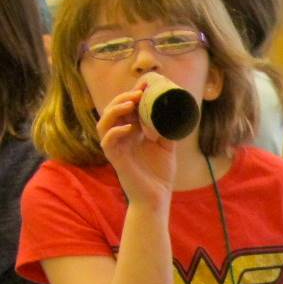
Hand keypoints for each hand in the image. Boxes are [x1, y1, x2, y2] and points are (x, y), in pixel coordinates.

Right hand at [96, 83, 175, 206]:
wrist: (157, 198)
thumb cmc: (159, 174)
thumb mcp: (167, 147)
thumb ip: (168, 130)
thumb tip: (177, 113)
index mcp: (132, 133)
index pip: (125, 109)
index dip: (131, 95)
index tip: (145, 85)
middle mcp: (121, 138)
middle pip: (112, 111)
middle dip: (123, 98)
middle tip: (139, 92)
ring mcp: (117, 148)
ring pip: (104, 124)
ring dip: (115, 110)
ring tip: (130, 103)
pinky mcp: (116, 160)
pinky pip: (108, 143)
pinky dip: (115, 132)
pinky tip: (128, 127)